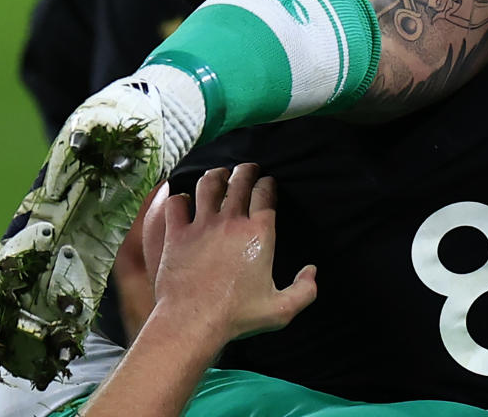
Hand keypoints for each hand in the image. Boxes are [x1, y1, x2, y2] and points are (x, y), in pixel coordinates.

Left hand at [149, 164, 316, 344]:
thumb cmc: (237, 316)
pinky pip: (175, 204)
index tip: (267, 183)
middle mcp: (230, 222)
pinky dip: (178, 198)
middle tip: (247, 168)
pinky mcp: (177, 234)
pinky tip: (182, 199)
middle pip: (239, 182)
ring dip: (215, 175)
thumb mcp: (281, 310)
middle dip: (245, 170)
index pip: (265, 194)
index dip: (267, 184)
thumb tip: (312, 271)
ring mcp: (201, 225)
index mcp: (258, 235)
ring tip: (219, 174)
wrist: (193, 320)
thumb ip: (305, 290)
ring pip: (208, 185)